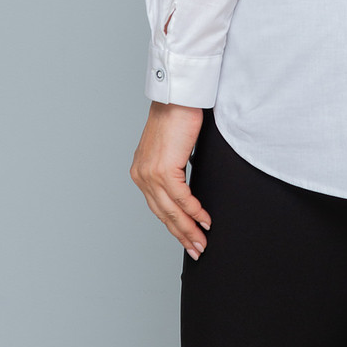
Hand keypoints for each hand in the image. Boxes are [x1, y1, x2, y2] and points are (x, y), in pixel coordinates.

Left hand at [130, 102, 210, 259]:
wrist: (177, 97)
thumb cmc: (177, 115)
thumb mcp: (172, 147)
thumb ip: (174, 166)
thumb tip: (187, 185)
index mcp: (141, 171)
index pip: (157, 206)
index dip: (173, 225)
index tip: (186, 237)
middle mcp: (141, 175)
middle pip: (162, 214)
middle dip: (181, 234)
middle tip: (196, 250)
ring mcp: (151, 174)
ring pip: (171, 211)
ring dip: (189, 229)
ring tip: (202, 242)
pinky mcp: (164, 170)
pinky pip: (182, 198)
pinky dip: (195, 211)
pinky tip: (205, 220)